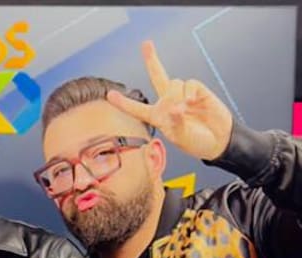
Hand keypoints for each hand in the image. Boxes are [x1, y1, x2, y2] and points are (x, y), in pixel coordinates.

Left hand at [107, 40, 233, 160]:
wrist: (218, 140)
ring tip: (184, 109)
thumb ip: (175, 122)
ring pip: (173, 83)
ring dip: (176, 95)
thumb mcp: (181, 137)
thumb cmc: (196, 141)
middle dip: (152, 60)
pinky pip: (189, 84)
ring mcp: (182, 95)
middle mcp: (168, 102)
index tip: (110, 95)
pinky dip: (189, 92)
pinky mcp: (197, 90)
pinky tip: (193, 102)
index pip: (137, 109)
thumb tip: (175, 107)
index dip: (123, 103)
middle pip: (158, 76)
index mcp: (157, 117)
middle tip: (146, 44)